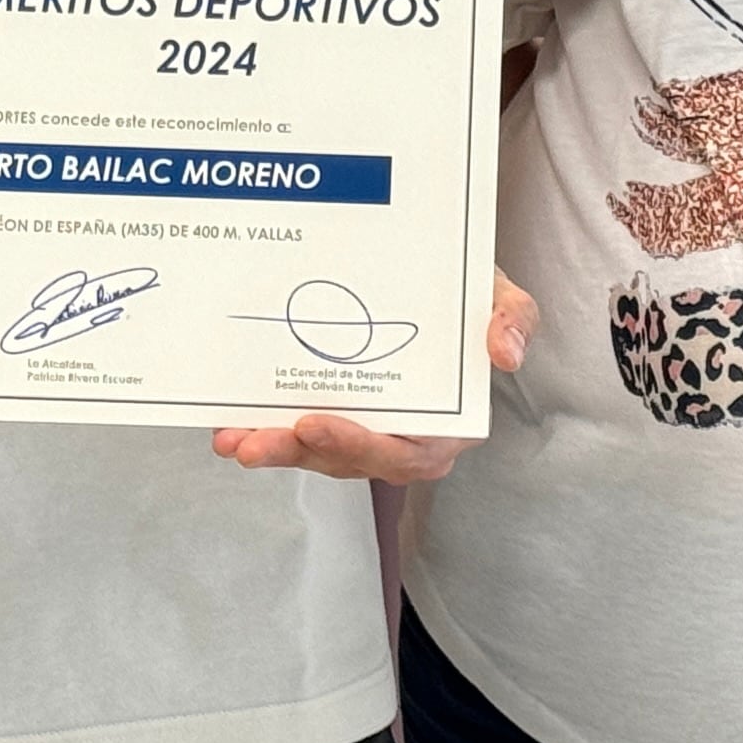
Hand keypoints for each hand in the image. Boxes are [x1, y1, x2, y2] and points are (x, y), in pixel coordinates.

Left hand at [208, 270, 534, 482]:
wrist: (438, 282)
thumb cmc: (469, 295)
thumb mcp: (498, 295)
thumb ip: (513, 318)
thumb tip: (505, 353)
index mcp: (448, 423)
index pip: (409, 452)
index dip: (360, 445)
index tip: (315, 424)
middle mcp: (404, 436)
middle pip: (352, 460)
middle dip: (301, 455)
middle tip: (255, 441)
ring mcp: (365, 428)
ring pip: (317, 453)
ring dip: (274, 449)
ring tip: (232, 439)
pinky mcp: (333, 416)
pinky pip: (299, 434)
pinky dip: (266, 432)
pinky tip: (229, 425)